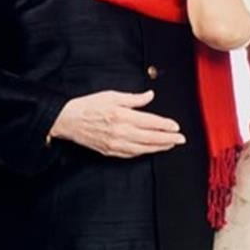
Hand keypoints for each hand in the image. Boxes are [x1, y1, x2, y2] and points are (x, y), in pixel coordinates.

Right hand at [49, 90, 185, 157]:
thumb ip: (134, 98)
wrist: (67, 120)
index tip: (176, 126)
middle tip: (181, 139)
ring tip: (170, 144)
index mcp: (122, 116)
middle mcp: (120, 131)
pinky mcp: (110, 151)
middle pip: (150, 137)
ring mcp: (115, 143)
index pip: (150, 122)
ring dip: (159, 147)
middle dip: (168, 139)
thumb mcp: (112, 95)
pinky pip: (131, 154)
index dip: (165, 125)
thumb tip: (150, 95)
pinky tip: (151, 149)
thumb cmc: (89, 106)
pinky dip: (143, 152)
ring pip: (142, 148)